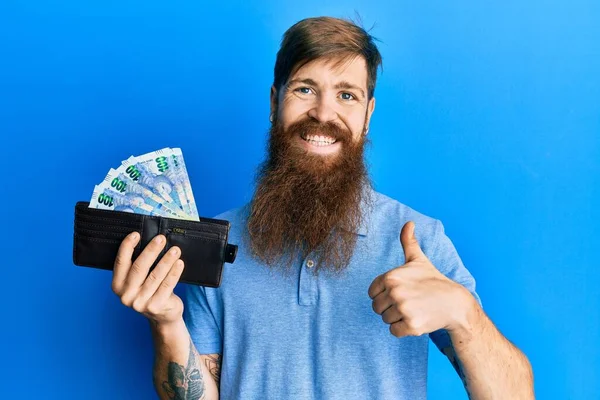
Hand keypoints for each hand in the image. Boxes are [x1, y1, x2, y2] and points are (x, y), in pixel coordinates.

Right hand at [112, 232, 184, 325]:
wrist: (163, 315)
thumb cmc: (150, 291)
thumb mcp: (138, 281)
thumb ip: (138, 265)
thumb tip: (150, 241)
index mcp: (118, 285)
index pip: (120, 262)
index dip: (127, 247)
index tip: (136, 234)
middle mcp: (126, 295)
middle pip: (139, 267)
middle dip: (151, 251)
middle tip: (161, 238)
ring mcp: (140, 302)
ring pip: (155, 276)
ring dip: (166, 260)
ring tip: (175, 250)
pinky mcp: (156, 306)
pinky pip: (167, 285)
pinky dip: (174, 273)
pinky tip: (179, 263)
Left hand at [368, 221, 469, 336]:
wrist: (454, 303)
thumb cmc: (432, 281)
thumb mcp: (418, 260)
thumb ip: (408, 242)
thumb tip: (409, 222)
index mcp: (391, 277)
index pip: (372, 293)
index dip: (384, 294)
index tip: (401, 292)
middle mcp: (395, 292)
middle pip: (377, 308)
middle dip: (390, 307)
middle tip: (409, 302)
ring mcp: (403, 309)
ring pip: (386, 320)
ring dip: (398, 318)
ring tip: (414, 310)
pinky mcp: (411, 326)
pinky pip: (394, 331)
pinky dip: (404, 329)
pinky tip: (417, 320)